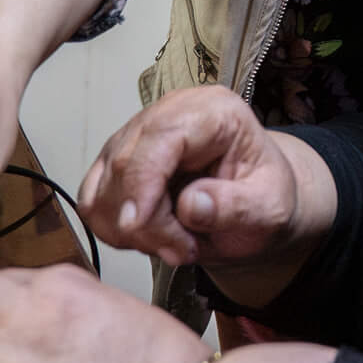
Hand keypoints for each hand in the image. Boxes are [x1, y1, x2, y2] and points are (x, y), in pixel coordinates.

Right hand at [77, 86, 332, 304]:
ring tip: (177, 244)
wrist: (255, 204)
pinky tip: (152, 237)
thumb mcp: (269, 208)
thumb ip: (235, 206)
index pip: (161, 137)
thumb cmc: (264, 198)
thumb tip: (191, 206)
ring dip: (131, 230)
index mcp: (213, 110)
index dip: (141, 183)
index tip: (136, 227)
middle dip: (145, 221)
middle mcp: (168, 112)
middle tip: (183, 252)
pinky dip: (113, 229)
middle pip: (125, 163)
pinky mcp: (115, 161)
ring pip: (103, 186)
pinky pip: (93, 200)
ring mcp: (137, 135)